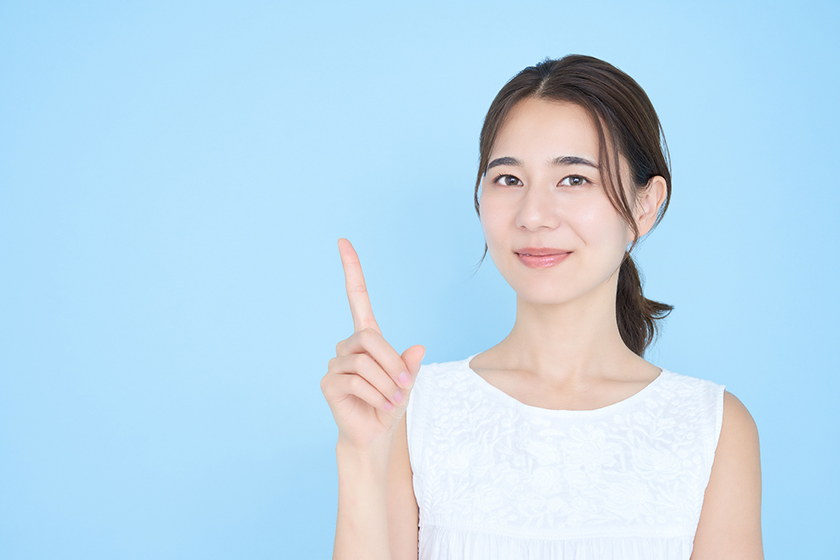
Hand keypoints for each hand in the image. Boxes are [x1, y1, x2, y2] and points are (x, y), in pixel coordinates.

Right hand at [321, 238, 424, 451]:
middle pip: (370, 338)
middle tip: (405, 387)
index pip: (357, 297)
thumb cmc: (390, 403)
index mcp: (367, 338)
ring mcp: (335, 363)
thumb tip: (418, 347)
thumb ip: (410, 365)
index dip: (352, 270)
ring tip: (392, 401)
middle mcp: (347, 346)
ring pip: (366, 364)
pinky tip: (380, 406)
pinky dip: (376, 396)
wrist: (374, 434)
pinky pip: (357, 383)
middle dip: (392, 363)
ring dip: (387, 385)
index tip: (343, 241)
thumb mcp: (407, 382)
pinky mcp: (329, 383)